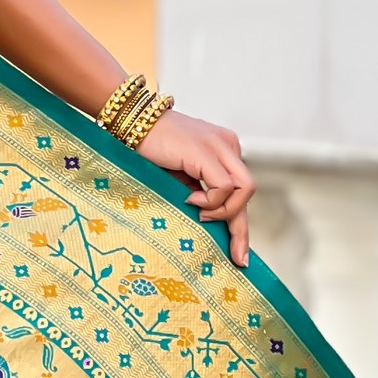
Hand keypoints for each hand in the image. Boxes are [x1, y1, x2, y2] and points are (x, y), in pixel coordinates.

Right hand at [136, 109, 254, 266]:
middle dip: (242, 229)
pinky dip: (211, 201)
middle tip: (237, 258)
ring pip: (244, 190)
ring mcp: (220, 146)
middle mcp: (228, 145)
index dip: (241, 224)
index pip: (240, 190)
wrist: (131, 120)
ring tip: (199, 213)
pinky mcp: (206, 152)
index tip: (239, 254)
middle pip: (247, 192)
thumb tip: (209, 225)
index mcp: (224, 150)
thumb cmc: (150, 149)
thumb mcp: (181, 176)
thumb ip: (198, 194)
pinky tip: (191, 200)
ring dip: (223, 211)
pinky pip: (224, 187)